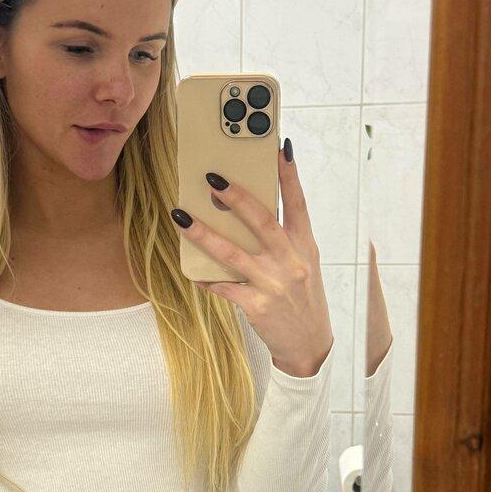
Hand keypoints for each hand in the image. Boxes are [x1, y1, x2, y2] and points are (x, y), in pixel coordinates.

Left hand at [172, 142, 333, 377]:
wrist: (309, 344)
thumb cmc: (302, 299)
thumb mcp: (303, 264)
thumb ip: (283, 239)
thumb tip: (248, 212)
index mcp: (304, 245)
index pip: (297, 203)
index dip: (288, 175)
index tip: (277, 147)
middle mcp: (291, 261)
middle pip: (261, 221)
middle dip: (236, 197)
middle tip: (212, 179)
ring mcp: (273, 284)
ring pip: (232, 253)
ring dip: (204, 234)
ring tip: (181, 216)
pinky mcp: (256, 305)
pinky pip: (223, 286)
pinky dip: (206, 277)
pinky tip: (192, 271)